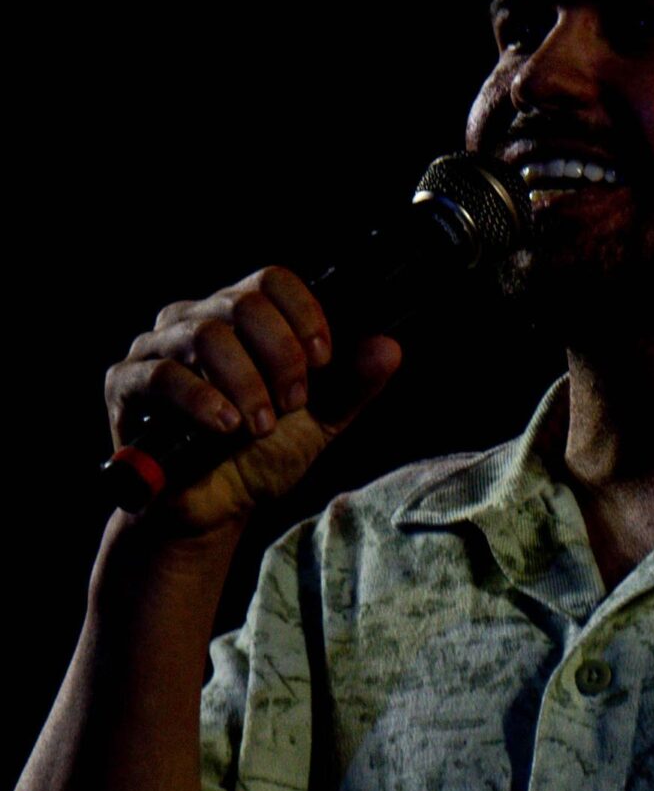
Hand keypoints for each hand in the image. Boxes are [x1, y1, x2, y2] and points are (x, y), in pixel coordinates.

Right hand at [104, 265, 401, 534]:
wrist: (213, 510)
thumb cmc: (261, 457)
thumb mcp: (318, 423)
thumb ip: (351, 385)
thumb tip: (391, 347)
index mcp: (241, 318)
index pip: (272, 280)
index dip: (303, 315)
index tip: (322, 361)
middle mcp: (196, 320)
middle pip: (243, 304)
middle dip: (280, 357)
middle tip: (291, 405)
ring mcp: (156, 348)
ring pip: (205, 335)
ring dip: (246, 383)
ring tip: (259, 426)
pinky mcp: (126, 383)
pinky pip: (162, 374)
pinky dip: (201, 401)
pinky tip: (224, 428)